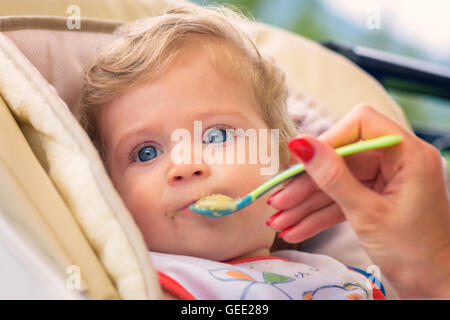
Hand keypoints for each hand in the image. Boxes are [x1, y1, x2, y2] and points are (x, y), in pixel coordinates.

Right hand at [266, 104, 449, 297]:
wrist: (435, 288)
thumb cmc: (415, 253)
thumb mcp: (367, 213)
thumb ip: (332, 177)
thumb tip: (300, 144)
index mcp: (408, 154)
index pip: (361, 125)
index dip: (328, 140)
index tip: (300, 160)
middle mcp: (396, 162)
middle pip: (340, 159)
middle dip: (307, 184)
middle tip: (279, 200)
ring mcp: (384, 182)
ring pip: (336, 183)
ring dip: (307, 204)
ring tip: (279, 221)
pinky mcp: (375, 200)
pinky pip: (341, 200)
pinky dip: (319, 215)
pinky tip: (295, 229)